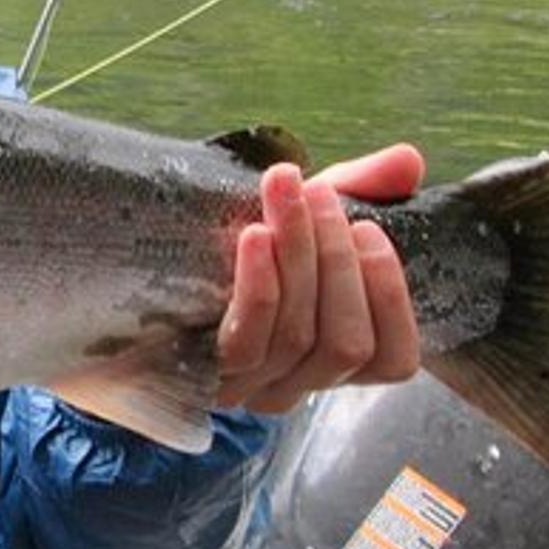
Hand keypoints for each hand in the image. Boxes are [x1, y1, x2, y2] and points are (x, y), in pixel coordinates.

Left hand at [215, 144, 424, 413]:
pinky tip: (254, 236)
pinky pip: (245, 341)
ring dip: (299, 257)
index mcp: (336, 358)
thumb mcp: (304, 216)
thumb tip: (409, 161)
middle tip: (320, 195)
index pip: (393, 360)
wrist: (139, 275)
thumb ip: (361, 189)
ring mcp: (251, 387)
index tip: (370, 229)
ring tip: (287, 194)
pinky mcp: (204, 377)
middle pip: (345, 341)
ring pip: (297, 335)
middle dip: (338, 260)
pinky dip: (258, 285)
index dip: (392, 297)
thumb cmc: (240, 245)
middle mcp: (300, 384)